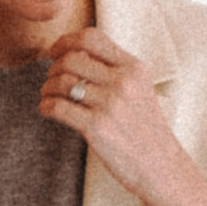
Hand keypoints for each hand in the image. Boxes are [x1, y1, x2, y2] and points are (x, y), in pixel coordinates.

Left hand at [40, 27, 179, 204]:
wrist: (161, 167)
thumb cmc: (146, 131)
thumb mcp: (140, 91)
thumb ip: (115, 72)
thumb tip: (75, 56)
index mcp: (134, 68)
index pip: (92, 38)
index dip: (65, 41)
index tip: (54, 52)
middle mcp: (123, 82)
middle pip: (72, 58)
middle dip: (53, 67)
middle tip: (50, 79)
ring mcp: (110, 104)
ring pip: (62, 82)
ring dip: (47, 88)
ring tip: (48, 96)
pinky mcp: (97, 128)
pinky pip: (58, 107)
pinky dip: (45, 106)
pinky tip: (46, 110)